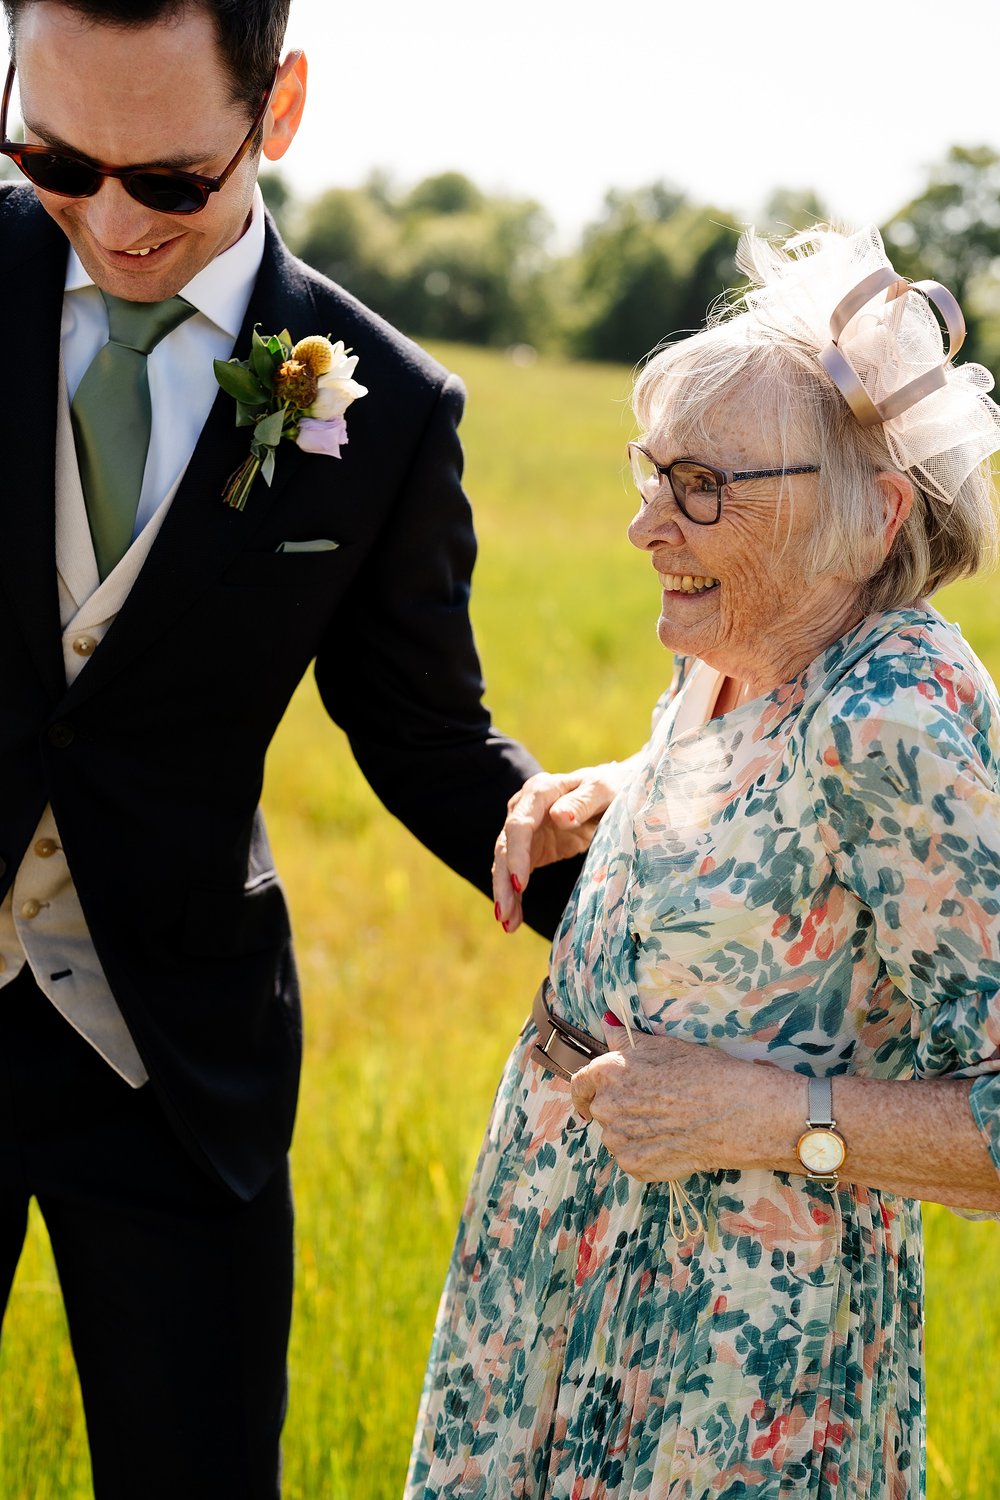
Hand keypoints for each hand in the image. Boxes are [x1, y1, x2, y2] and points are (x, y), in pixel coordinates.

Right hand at [492, 761, 629, 932]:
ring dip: (504, 894)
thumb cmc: (609, 789)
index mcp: (539, 792)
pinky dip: (514, 897)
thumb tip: (559, 816)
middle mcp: (523, 809)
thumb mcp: (603, 791)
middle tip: (505, 913)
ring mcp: (524, 830)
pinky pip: (516, 874)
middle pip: (505, 847)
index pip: (519, 825)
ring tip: (507, 923)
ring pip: (505, 863)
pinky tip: (513, 920)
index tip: (519, 883)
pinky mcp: (530, 849)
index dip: (516, 854)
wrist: (610, 794)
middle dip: (504, 881)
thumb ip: (582, 801)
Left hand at [570, 1018, 761, 1180]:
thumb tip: (606, 1023)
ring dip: (632, 1133)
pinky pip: (631, 1159)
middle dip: (619, 1109)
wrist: (736, 1113)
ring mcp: (619, 1140)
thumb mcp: (664, 1046)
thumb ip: (626, 1039)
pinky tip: (671, 1143)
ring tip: (667, 1125)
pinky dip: (646, 1154)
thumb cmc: (704, 1073)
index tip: (588, 1099)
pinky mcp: (635, 1166)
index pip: (579, 1084)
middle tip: (651, 1107)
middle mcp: (607, 1106)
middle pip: (602, 1110)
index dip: (584, 1092)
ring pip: (616, 1136)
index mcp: (609, 1072)